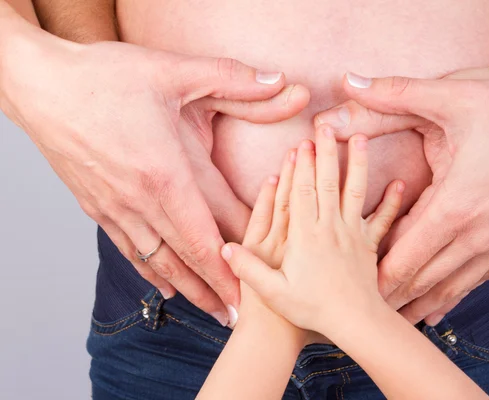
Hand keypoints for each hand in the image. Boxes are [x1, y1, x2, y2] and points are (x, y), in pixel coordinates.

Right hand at [2, 31, 308, 325]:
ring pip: (161, 261)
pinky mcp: (97, 208)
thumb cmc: (104, 77)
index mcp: (167, 171)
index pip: (213, 229)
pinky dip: (153, 272)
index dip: (240, 260)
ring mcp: (116, 208)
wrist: (39, 86)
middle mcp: (141, 200)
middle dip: (219, 288)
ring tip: (214, 311)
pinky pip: (131, 251)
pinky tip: (166, 286)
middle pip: (190, 256)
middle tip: (243, 315)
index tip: (260, 283)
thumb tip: (287, 83)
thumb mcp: (175, 71)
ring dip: (190, 289)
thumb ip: (236, 81)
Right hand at [221, 124, 403, 334]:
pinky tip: (399, 183)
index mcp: (305, 236)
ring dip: (356, 163)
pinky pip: (381, 219)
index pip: (301, 192)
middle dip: (326, 152)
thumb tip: (223, 248)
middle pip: (326, 183)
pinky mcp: (368, 244)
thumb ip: (248, 269)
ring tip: (359, 137)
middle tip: (326, 126)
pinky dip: (391, 201)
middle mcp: (330, 228)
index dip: (300, 166)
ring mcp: (352, 234)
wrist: (353, 323)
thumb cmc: (311, 309)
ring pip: (354, 191)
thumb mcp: (273, 293)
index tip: (300, 142)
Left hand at [317, 70, 488, 325]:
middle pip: (423, 280)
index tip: (350, 289)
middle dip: (390, 299)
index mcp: (454, 206)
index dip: (373, 278)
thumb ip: (396, 94)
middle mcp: (477, 235)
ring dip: (420, 304)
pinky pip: (479, 278)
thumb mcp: (455, 96)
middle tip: (362, 315)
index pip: (402, 257)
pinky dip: (454, 294)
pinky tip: (442, 304)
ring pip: (451, 286)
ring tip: (396, 322)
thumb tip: (349, 83)